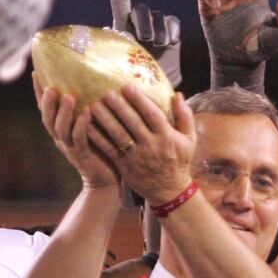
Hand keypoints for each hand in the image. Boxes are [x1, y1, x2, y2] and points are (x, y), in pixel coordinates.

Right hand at [33, 72, 118, 188]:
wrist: (106, 180)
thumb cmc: (102, 148)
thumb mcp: (91, 126)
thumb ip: (87, 108)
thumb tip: (95, 81)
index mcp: (60, 130)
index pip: (45, 109)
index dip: (39, 92)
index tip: (36, 72)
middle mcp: (61, 139)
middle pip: (47, 118)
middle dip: (47, 101)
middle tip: (50, 86)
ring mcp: (70, 148)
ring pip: (61, 129)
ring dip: (63, 112)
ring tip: (68, 96)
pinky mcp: (83, 156)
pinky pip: (79, 139)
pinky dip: (81, 125)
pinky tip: (87, 113)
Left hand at [86, 84, 195, 204]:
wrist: (169, 191)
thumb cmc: (179, 161)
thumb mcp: (189, 139)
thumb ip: (184, 115)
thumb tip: (177, 94)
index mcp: (166, 136)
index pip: (152, 114)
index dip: (139, 100)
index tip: (128, 86)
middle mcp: (151, 145)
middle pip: (132, 122)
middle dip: (119, 107)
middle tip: (107, 92)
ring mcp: (136, 156)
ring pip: (118, 135)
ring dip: (105, 119)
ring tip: (94, 105)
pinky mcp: (124, 165)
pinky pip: (109, 149)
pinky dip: (98, 137)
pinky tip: (88, 126)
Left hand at [110, 0, 181, 86]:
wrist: (155, 99)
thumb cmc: (131, 87)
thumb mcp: (115, 66)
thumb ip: (112, 48)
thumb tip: (107, 31)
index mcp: (123, 30)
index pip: (120, 3)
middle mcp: (140, 27)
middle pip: (142, 11)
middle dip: (143, 21)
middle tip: (145, 39)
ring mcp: (157, 32)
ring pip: (157, 16)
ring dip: (156, 29)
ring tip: (156, 45)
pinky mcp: (172, 37)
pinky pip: (171, 23)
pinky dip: (169, 31)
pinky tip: (167, 43)